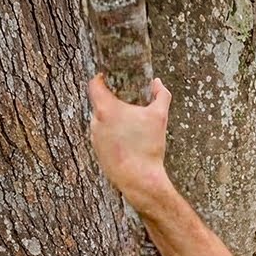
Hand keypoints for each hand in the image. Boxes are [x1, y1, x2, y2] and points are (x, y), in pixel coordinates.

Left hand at [87, 74, 173, 203]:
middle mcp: (95, 122)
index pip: (94, 85)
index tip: (105, 76)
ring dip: (112, 120)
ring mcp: (94, 138)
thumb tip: (158, 83)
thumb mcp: (160, 116)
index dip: (99, 78)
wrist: (140, 179)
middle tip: (125, 101)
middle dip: (111, 101)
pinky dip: (112, 135)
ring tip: (129, 124)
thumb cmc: (148, 146)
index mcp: (106, 109)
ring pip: (101, 121)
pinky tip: (128, 141)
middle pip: (99, 104)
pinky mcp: (97, 152)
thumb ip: (161, 95)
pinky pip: (103, 137)